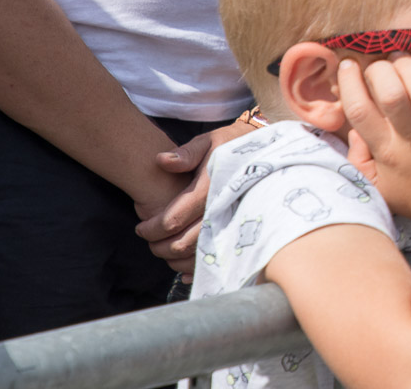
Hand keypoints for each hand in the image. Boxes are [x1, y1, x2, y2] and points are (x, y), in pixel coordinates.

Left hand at [133, 119, 252, 275]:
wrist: (270, 152)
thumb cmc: (233, 145)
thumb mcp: (210, 141)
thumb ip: (186, 153)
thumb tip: (161, 160)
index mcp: (211, 188)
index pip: (173, 218)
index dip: (151, 228)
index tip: (140, 228)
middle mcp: (224, 209)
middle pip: (184, 242)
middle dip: (160, 246)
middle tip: (149, 241)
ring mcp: (235, 222)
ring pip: (199, 254)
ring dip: (176, 259)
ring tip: (164, 250)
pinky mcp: (242, 231)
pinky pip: (218, 258)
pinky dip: (198, 269)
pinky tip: (185, 269)